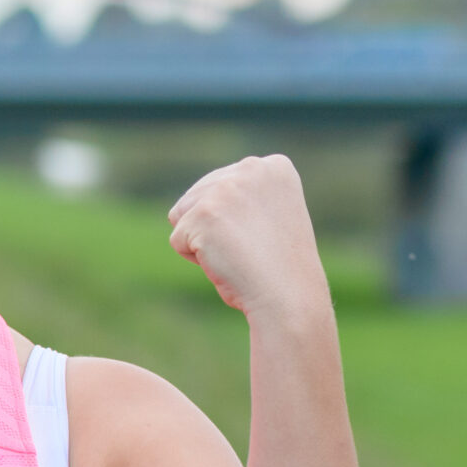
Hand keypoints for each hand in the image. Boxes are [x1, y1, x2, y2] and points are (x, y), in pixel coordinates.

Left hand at [167, 155, 328, 322]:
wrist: (288, 299)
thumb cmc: (279, 268)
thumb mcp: (268, 218)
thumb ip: (242, 199)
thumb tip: (192, 207)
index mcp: (275, 167)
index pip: (224, 185)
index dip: (236, 220)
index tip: (266, 236)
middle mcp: (251, 168)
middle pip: (199, 195)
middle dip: (215, 229)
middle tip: (250, 249)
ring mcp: (226, 188)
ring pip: (184, 214)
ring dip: (202, 241)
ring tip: (237, 255)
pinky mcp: (203, 213)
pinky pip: (178, 239)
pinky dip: (195, 259)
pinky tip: (225, 263)